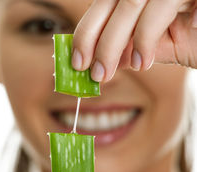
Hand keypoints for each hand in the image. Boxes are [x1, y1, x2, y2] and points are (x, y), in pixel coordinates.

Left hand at [72, 0, 196, 82]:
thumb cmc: (190, 37)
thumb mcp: (150, 48)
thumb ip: (126, 50)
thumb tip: (100, 63)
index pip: (102, 8)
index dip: (86, 33)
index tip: (78, 62)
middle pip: (111, 3)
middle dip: (98, 42)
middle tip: (94, 74)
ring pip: (130, 3)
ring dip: (116, 44)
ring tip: (119, 71)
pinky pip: (161, 7)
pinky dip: (146, 39)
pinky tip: (142, 62)